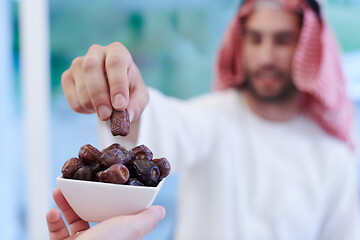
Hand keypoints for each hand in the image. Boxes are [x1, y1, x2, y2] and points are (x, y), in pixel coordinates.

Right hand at [46, 187, 165, 239]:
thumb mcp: (130, 228)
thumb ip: (146, 219)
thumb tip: (160, 210)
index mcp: (117, 233)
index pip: (116, 212)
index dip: (110, 197)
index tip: (102, 182)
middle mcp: (100, 238)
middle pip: (91, 213)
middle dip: (82, 197)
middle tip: (75, 184)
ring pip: (72, 220)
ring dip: (64, 205)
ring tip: (59, 191)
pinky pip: (56, 232)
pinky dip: (52, 221)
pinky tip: (51, 211)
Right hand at [61, 42, 148, 121]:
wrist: (114, 90)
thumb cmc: (130, 89)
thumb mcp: (140, 97)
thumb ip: (137, 104)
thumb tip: (127, 115)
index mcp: (117, 51)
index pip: (115, 63)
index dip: (117, 85)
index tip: (120, 105)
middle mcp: (96, 52)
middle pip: (91, 68)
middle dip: (98, 96)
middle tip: (106, 116)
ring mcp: (78, 63)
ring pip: (81, 87)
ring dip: (94, 107)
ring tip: (107, 110)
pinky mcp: (67, 77)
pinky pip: (73, 100)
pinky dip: (85, 110)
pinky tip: (95, 107)